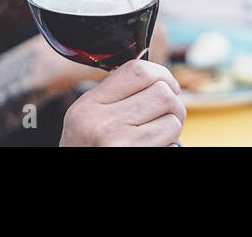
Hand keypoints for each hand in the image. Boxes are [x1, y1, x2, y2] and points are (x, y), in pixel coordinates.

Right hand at [60, 59, 185, 146]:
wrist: (79, 180)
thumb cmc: (86, 149)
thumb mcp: (86, 117)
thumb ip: (113, 94)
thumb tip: (156, 77)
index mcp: (88, 107)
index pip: (137, 70)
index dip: (161, 73)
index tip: (167, 84)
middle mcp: (102, 125)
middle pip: (162, 92)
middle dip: (172, 101)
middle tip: (166, 112)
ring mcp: (120, 145)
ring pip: (172, 118)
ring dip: (172, 124)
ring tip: (159, 132)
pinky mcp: (137, 157)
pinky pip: (172, 141)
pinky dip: (170, 142)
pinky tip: (155, 146)